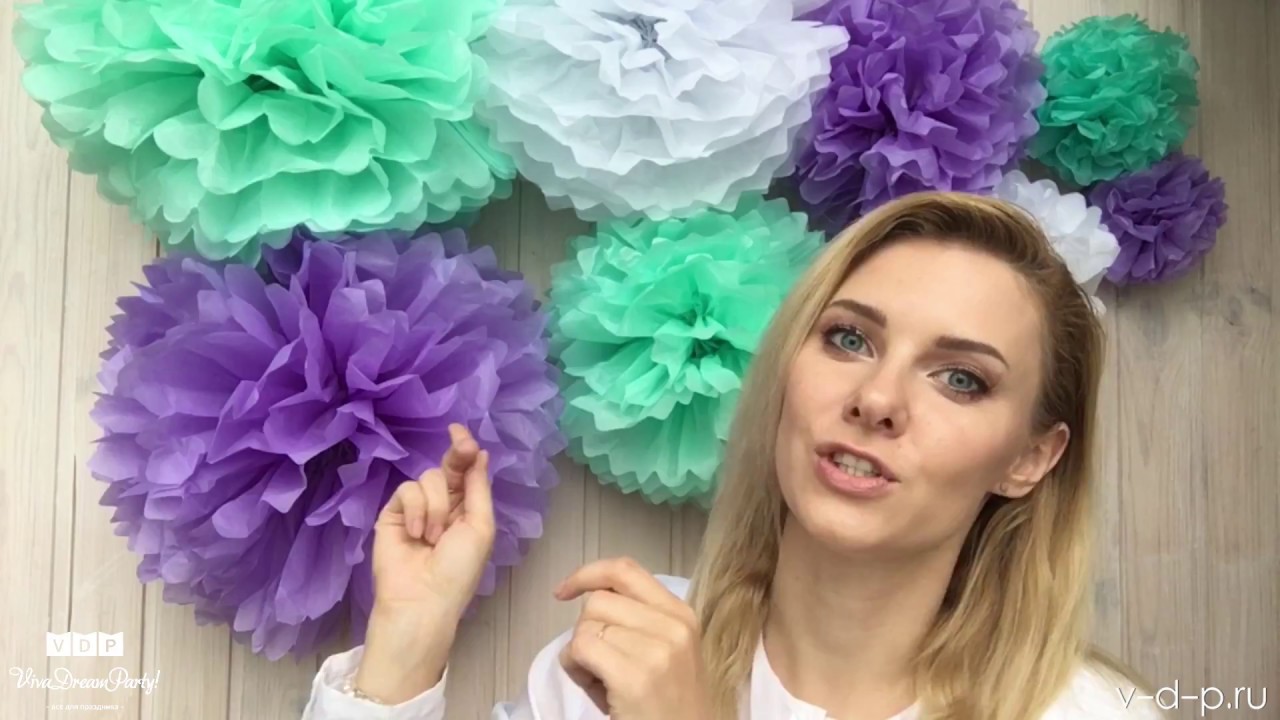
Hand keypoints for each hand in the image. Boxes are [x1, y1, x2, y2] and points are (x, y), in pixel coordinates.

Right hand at [355, 423, 494, 702]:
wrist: (422, 598)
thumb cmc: (458, 568)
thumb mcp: (479, 526)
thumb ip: (477, 487)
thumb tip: (479, 451)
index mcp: (467, 509)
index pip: (466, 472)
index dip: (465, 450)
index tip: (461, 431)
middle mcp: (442, 505)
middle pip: (447, 468)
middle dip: (455, 457)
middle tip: (461, 446)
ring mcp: (416, 509)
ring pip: (427, 479)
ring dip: (436, 506)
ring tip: (433, 537)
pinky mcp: (392, 514)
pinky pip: (406, 491)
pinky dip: (416, 510)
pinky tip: (416, 534)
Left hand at [554, 557, 712, 719]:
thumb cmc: (665, 706)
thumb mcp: (662, 652)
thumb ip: (636, 619)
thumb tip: (589, 596)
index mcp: (681, 614)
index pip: (625, 570)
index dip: (587, 574)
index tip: (563, 591)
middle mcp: (673, 626)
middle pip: (598, 600)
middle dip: (585, 629)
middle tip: (600, 665)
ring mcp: (657, 650)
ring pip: (586, 625)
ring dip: (579, 654)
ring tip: (602, 681)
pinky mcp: (636, 676)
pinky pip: (581, 648)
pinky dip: (576, 668)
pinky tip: (596, 688)